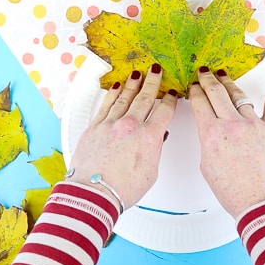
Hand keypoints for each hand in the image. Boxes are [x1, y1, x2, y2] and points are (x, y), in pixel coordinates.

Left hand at [68, 64, 177, 208]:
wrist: (93, 193)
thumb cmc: (121, 188)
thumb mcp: (150, 172)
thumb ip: (154, 151)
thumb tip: (156, 140)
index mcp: (149, 138)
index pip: (164, 112)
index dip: (169, 101)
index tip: (171, 95)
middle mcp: (130, 126)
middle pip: (145, 98)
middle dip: (152, 82)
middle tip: (156, 71)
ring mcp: (111, 125)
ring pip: (124, 97)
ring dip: (133, 84)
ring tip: (138, 74)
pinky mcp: (94, 127)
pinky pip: (106, 105)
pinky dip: (112, 94)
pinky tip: (117, 87)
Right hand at [189, 66, 264, 217]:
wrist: (259, 202)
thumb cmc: (233, 190)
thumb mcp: (207, 164)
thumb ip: (208, 141)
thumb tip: (211, 129)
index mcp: (212, 134)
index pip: (199, 103)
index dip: (194, 92)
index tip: (193, 88)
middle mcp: (232, 124)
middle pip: (216, 92)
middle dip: (207, 79)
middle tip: (203, 73)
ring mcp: (253, 124)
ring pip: (238, 95)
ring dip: (228, 83)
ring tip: (223, 75)